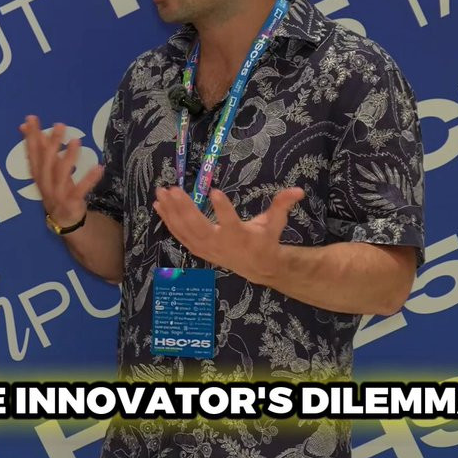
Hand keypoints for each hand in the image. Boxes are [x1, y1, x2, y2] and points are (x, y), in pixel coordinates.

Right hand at [19, 115, 102, 226]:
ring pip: (60, 174)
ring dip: (68, 157)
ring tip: (77, 141)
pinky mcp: (70, 202)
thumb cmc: (55, 188)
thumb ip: (39, 148)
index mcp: (38, 173)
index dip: (30, 136)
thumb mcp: (47, 168)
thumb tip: (24, 125)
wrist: (63, 220)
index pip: (32, 152)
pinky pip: (80, 190)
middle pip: (46, 161)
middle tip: (59, 125)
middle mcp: (44, 182)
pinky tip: (98, 167)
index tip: (31, 119)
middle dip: (52, 143)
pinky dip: (88, 179)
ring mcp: (57, 194)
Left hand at [152, 186, 304, 281]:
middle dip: (184, 209)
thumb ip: (282, 206)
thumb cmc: (265, 241)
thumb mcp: (274, 224)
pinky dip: (168, 221)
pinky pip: (179, 235)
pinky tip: (158, 206)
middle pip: (199, 227)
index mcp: (240, 237)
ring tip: (161, 193)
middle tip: (173, 189)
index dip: (223, 210)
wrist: (257, 267)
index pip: (232, 224)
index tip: (216, 192)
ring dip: (171, 212)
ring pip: (185, 231)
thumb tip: (298, 190)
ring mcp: (207, 248)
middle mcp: (220, 244)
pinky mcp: (198, 249)